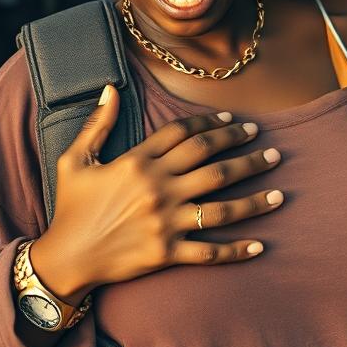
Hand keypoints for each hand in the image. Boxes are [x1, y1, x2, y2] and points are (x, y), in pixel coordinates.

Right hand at [30, 84, 282, 300]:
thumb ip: (96, 124)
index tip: (235, 122)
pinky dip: (236, 251)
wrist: (66, 258)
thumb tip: (109, 89)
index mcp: (137, 162)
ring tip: (280, 194)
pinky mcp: (167, 253)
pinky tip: (260, 246)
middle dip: (245, 154)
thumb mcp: (74, 160)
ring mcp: (164, 222)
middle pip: (212, 163)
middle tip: (271, 150)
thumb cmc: (70, 208)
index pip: (184, 134)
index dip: (213, 124)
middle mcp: (157, 188)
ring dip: (254, 199)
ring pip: (221, 207)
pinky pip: (209, 251)